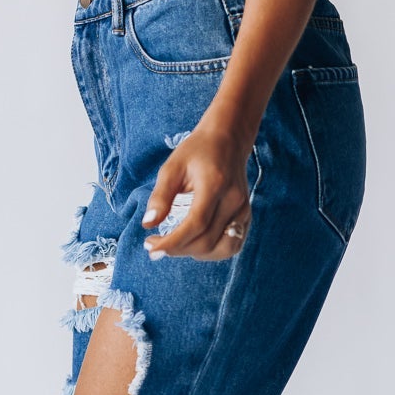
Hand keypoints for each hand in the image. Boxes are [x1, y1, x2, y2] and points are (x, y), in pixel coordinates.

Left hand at [141, 125, 252, 261]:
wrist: (227, 140)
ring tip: (174, 245)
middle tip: (154, 246)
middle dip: (177, 249)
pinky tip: (194, 244)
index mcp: (215, 185)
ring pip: (221, 249)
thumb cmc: (197, 151)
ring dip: (194, 253)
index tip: (151, 247)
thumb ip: (160, 196)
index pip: (196, 224)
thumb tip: (148, 224)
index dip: (172, 242)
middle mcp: (234, 200)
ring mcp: (244, 210)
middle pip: (206, 241)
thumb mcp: (172, 167)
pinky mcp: (247, 216)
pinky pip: (232, 245)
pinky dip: (211, 251)